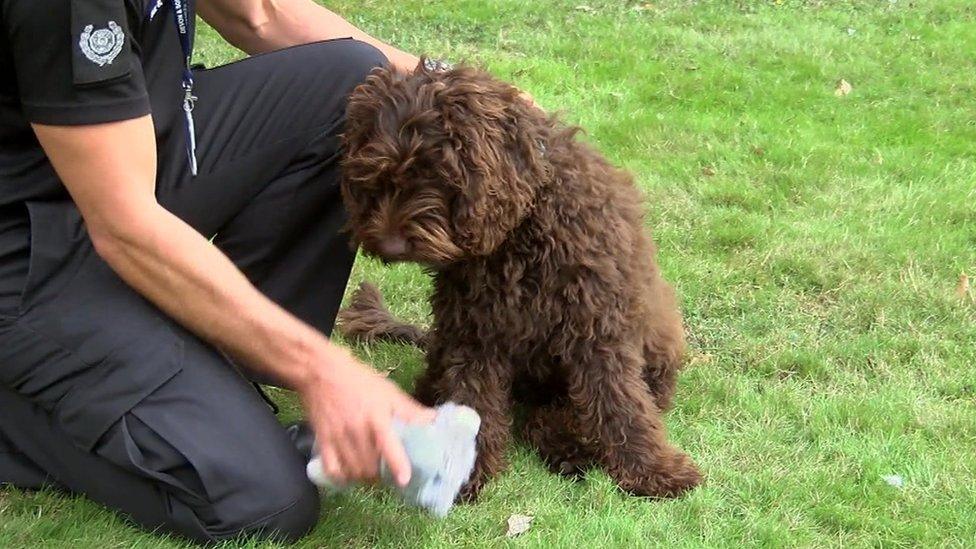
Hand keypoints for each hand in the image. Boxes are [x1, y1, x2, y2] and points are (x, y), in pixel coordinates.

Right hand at [299, 345, 434, 486]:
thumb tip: (435, 421)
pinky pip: (332, 470)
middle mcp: (356, 430)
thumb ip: (411, 411)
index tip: (404, 480)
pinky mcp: (322, 441)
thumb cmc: (361, 382)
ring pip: (353, 472)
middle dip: (382, 476)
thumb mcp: (389, 392)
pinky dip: (343, 478)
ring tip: (373, 474)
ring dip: (365, 478)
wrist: (321, 372)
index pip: (387, 444)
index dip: (396, 464)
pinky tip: (350, 474)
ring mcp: (337, 438)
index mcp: (376, 417)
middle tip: (389, 474)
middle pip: (370, 466)